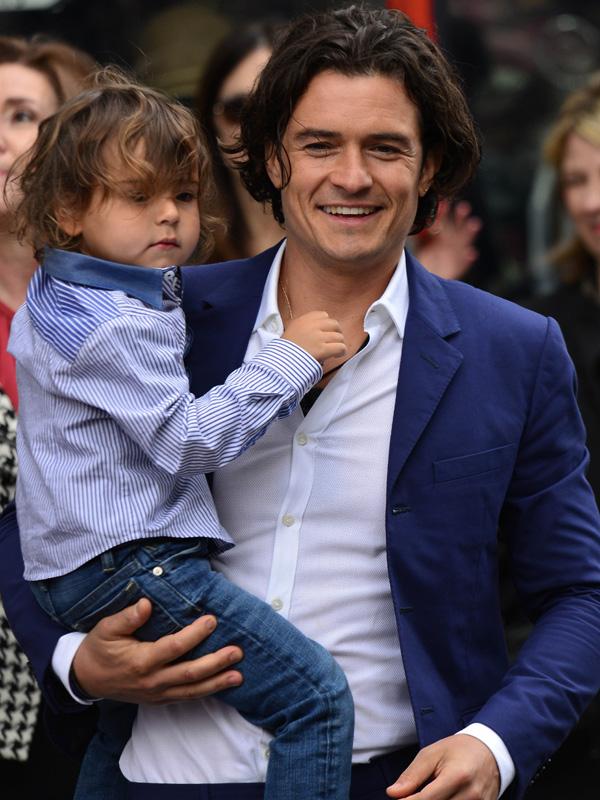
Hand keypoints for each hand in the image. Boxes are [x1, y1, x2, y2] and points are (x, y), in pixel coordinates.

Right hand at [72, 598, 242, 703]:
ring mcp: (156, 693)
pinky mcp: (159, 699)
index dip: (195, 635)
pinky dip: (205, 691)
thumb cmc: (99, 648)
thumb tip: (146, 604)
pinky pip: (186, 697)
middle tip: (237, 652)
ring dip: (217, 682)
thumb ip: (127, 617)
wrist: (86, 678)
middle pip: (189, 673)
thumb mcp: (106, 628)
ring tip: (238, 675)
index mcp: (140, 661)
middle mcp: (152, 681)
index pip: (174, 648)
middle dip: (216, 663)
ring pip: (192, 690)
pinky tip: (221, 684)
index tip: (212, 620)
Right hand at [283, 310, 345, 363]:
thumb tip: (319, 332)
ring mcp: (318, 337)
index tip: (326, 332)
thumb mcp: (291, 332)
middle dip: (336, 332)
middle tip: (334, 341)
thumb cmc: (284, 351)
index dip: (327, 324)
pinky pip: (340, 347)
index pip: (323, 315)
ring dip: (339, 343)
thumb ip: (304, 328)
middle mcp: (311, 326)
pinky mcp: (322, 349)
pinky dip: (341, 351)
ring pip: (339, 337)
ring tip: (336, 350)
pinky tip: (337, 355)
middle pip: (334, 324)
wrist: (280, 362)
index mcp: (303, 320)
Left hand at [386, 734, 499, 798]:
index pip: (426, 799)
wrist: (490, 750)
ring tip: (428, 793)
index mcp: (457, 776)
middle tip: (410, 797)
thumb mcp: (432, 754)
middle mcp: (471, 795)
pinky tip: (441, 798)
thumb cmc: (458, 750)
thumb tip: (392, 793)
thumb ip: (412, 775)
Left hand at [412, 200, 481, 280]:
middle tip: (463, 206)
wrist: (428, 280)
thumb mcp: (420, 245)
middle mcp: (450, 241)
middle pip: (457, 226)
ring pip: (464, 240)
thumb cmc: (424, 260)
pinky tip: (471, 253)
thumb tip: (421, 222)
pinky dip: (468, 258)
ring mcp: (456, 252)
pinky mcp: (459, 266)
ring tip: (474, 223)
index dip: (443, 213)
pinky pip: (464, 262)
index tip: (442, 204)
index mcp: (440, 234)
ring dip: (469, 232)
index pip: (442, 220)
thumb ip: (421, 235)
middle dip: (460, 216)